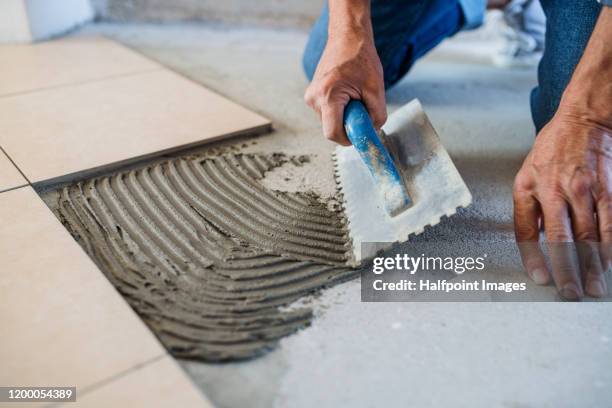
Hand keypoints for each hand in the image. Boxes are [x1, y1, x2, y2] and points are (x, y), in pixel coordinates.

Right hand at [304, 31, 385, 145]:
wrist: (347, 38)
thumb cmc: (361, 58)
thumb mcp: (376, 89)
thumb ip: (377, 115)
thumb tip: (373, 132)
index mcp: (327, 96)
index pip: (332, 133)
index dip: (348, 139)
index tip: (361, 134)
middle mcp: (314, 98)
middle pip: (332, 128)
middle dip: (349, 124)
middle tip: (361, 107)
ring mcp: (311, 97)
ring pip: (330, 121)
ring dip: (345, 116)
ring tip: (354, 96)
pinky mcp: (313, 95)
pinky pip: (328, 113)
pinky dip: (340, 109)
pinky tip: (347, 94)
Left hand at [513, 110, 611, 299]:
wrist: (583, 120)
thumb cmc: (551, 150)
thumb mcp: (526, 175)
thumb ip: (530, 208)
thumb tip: (535, 241)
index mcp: (529, 189)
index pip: (527, 231)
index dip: (533, 257)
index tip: (540, 279)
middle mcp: (554, 191)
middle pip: (561, 239)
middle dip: (567, 270)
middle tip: (571, 293)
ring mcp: (584, 190)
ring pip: (589, 236)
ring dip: (593, 265)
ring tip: (595, 287)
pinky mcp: (608, 188)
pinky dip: (611, 246)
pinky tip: (611, 262)